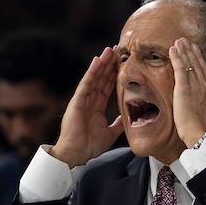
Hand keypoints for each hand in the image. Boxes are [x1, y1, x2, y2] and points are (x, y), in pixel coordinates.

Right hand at [51, 47, 123, 167]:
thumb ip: (118, 124)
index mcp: (96, 107)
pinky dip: (92, 72)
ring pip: (94, 78)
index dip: (113, 75)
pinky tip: (97, 61)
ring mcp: (82, 100)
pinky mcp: (77, 101)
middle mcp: (89, 101)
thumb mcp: (110, 133)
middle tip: (117, 50)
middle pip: (101, 79)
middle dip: (109, 64)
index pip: (106, 87)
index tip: (121, 63)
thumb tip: (127, 117)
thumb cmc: (90, 146)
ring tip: (109, 50)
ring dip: (102, 63)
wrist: (77, 154)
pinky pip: (86, 84)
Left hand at [169, 38, 205, 146]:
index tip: (195, 50)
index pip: (205, 72)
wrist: (202, 135)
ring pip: (189, 63)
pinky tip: (172, 49)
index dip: (199, 60)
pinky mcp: (184, 88)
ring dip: (183, 51)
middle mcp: (205, 86)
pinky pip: (180, 68)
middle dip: (190, 51)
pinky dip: (176, 58)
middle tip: (184, 41)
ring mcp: (195, 86)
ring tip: (178, 41)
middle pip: (197, 64)